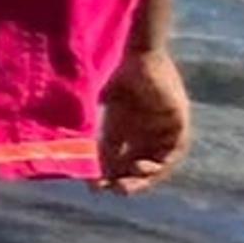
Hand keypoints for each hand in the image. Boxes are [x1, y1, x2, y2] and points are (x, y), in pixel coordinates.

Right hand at [97, 48, 191, 192]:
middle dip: (126, 182)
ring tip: (127, 184)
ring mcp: (164, 126)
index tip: (92, 187)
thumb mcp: (96, 109)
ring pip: (158, 162)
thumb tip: (65, 154)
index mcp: (124, 125)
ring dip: (144, 178)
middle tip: (113, 191)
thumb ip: (87, 130)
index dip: (106, 175)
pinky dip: (160, 163)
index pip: (117, 158)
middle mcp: (145, 129)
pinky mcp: (178, 121)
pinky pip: (174, 151)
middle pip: (139, 165)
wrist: (135, 51)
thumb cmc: (110, 72)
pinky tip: (142, 168)